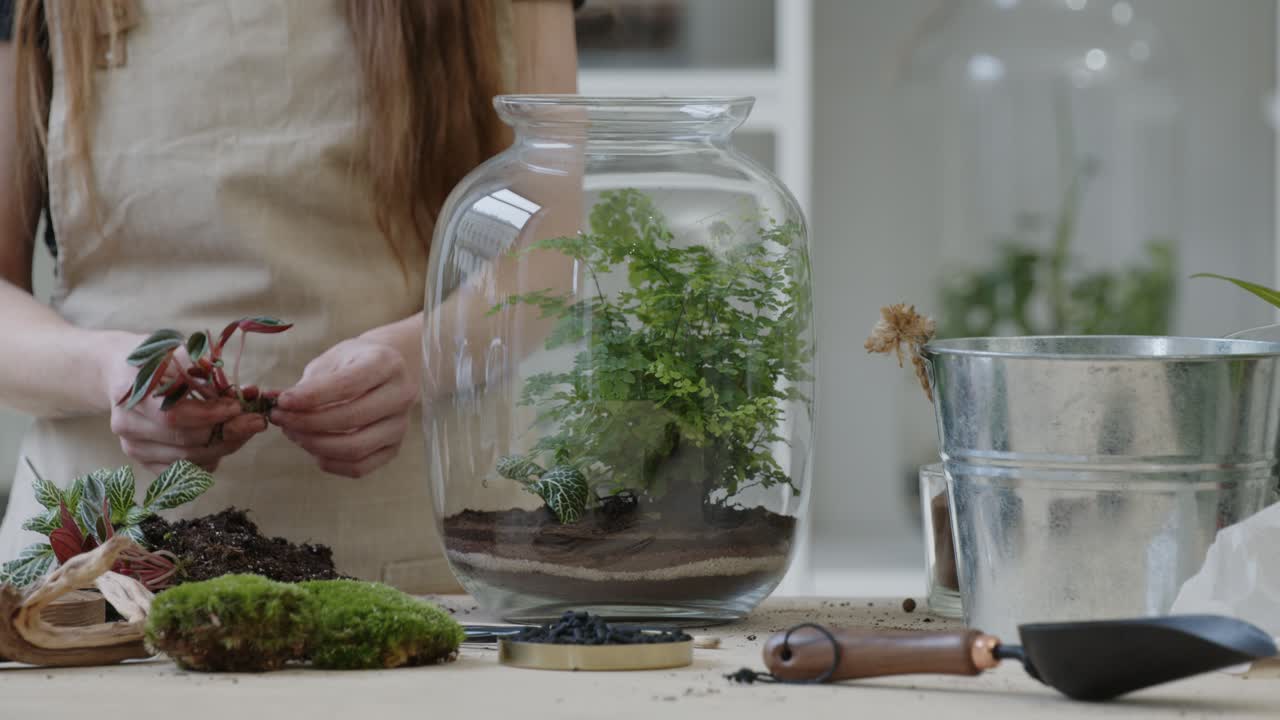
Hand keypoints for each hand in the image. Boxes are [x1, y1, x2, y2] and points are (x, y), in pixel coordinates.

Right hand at [101, 333, 267, 472]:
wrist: (121, 371)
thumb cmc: (156, 359)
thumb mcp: (177, 350)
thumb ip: (207, 370)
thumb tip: (245, 391)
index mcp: (131, 394)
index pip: (174, 416)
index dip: (210, 415)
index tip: (237, 406)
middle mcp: (127, 425)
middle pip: (184, 441)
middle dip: (227, 432)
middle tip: (256, 421)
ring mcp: (133, 447)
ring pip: (187, 459)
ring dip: (224, 447)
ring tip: (247, 430)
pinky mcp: (143, 461)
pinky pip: (183, 470)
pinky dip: (210, 460)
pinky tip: (226, 443)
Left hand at [270, 336, 415, 477]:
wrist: (389, 371)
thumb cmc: (355, 363)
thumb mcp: (332, 360)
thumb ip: (308, 383)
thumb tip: (274, 399)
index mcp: (386, 364)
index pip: (347, 385)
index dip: (311, 397)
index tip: (282, 401)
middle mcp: (401, 394)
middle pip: (351, 418)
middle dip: (307, 422)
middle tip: (281, 419)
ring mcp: (400, 425)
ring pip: (355, 447)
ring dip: (315, 444)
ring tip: (293, 433)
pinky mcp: (393, 448)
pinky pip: (359, 467)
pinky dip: (330, 462)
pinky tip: (312, 448)